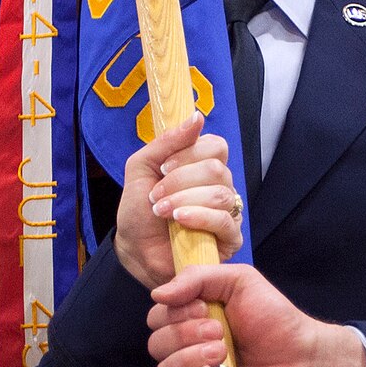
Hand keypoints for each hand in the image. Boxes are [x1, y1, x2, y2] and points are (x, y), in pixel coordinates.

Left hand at [115, 114, 243, 289]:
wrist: (135, 249)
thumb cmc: (140, 209)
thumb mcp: (142, 168)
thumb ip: (167, 141)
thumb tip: (197, 117)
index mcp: (203, 166)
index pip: (216, 146)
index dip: (190, 153)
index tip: (164, 167)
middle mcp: (220, 186)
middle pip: (217, 169)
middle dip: (180, 181)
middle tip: (157, 195)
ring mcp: (228, 212)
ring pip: (220, 194)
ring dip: (184, 200)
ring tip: (161, 211)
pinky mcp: (230, 238)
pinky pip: (226, 221)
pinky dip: (200, 217)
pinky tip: (180, 221)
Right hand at [148, 264, 365, 366]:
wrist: (302, 357)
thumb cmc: (273, 318)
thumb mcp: (239, 281)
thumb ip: (197, 277)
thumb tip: (157, 294)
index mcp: (191, 319)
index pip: (157, 317)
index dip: (175, 313)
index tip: (205, 309)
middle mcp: (187, 348)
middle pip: (156, 343)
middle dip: (185, 335)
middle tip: (220, 333)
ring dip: (189, 359)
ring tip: (222, 354)